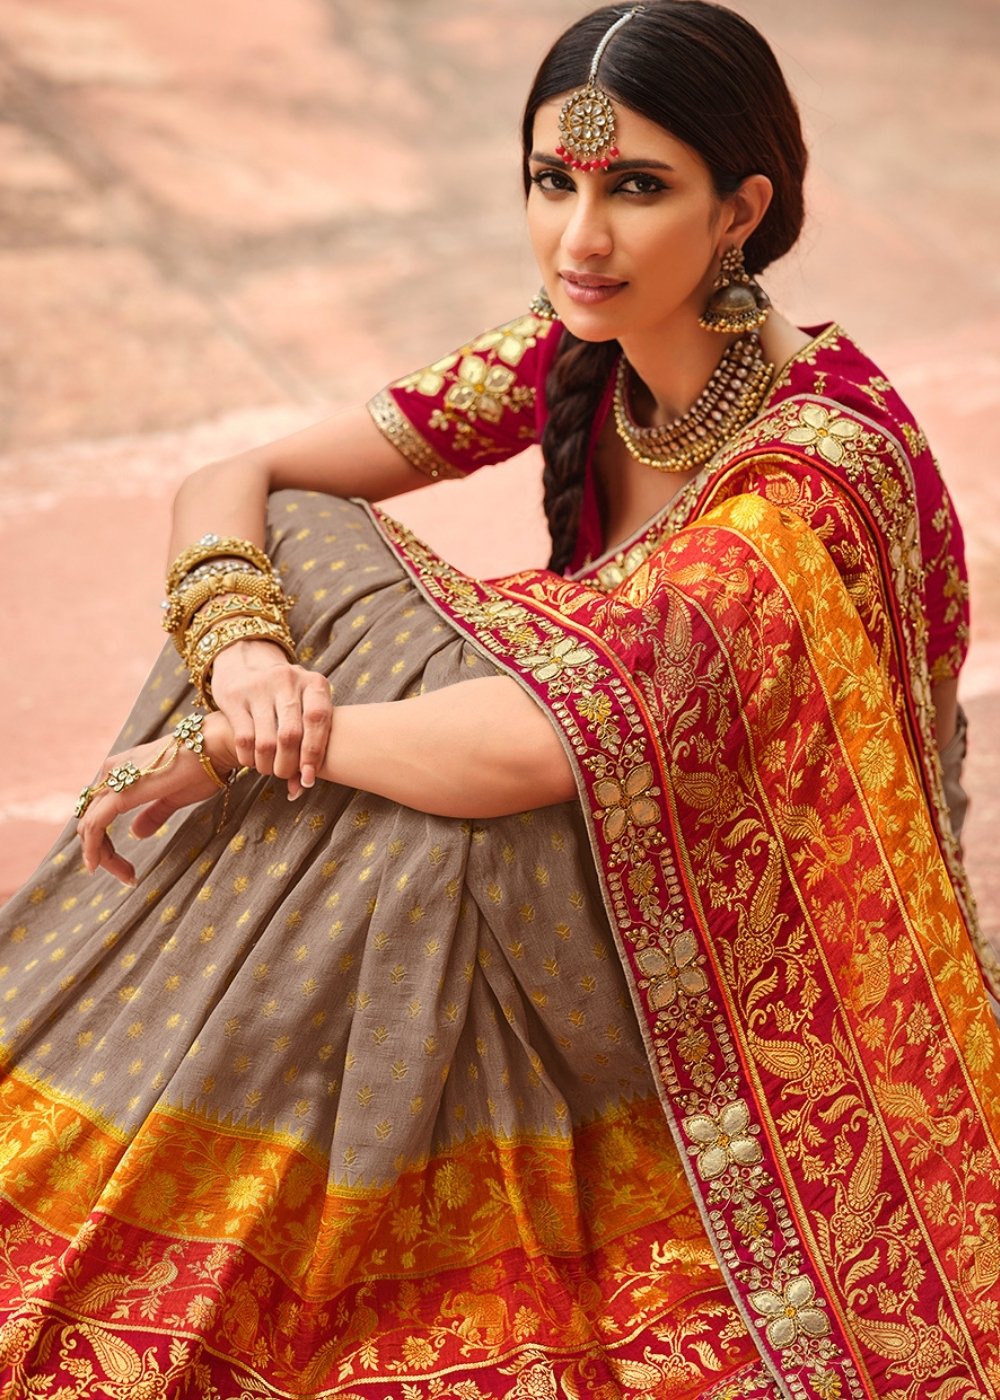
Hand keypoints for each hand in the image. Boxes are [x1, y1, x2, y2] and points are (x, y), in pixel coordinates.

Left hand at [76, 713, 236, 886]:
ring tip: (126, 876)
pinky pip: (94, 826)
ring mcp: (113, 779)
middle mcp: (111, 771)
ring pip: (89, 826)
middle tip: (127, 875)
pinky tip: (100, 865)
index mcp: (123, 770)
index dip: (106, 841)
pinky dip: (94, 849)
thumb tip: (136, 832)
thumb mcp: (174, 797)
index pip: (100, 811)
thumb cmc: (203, 768)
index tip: (125, 866)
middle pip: (91, 820)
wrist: (215, 747)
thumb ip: (153, 814)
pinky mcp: (119, 793)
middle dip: (103, 851)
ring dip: (101, 855)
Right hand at [210, 639, 331, 798]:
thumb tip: (300, 788)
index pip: (318, 719)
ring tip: (269, 769)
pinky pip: (244, 740)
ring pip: (266, 742)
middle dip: (288, 765)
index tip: (308, 778)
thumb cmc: (286, 699)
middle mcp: (287, 680)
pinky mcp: (234, 696)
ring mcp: (259, 686)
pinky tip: (252, 760)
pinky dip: (249, 759)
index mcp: (314, 683)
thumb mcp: (303, 710)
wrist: (247, 665)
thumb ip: (307, 745)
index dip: (313, 754)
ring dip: (267, 765)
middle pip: (290, 735)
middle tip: (284, 774)